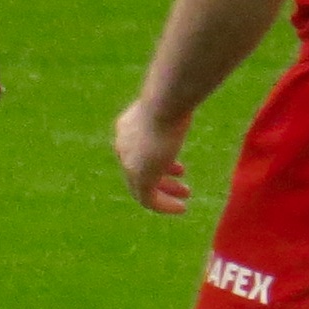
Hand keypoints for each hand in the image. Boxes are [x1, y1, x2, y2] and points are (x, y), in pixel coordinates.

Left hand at [114, 96, 192, 212]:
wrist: (163, 105)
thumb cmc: (172, 99)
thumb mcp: (168, 105)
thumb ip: (171, 109)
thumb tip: (183, 101)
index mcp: (126, 128)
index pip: (138, 152)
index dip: (159, 161)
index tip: (178, 169)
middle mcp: (123, 146)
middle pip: (139, 169)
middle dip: (163, 179)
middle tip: (183, 187)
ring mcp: (129, 163)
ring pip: (142, 187)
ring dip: (165, 193)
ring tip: (185, 196)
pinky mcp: (140, 177)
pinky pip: (148, 199)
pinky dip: (163, 205)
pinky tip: (180, 208)